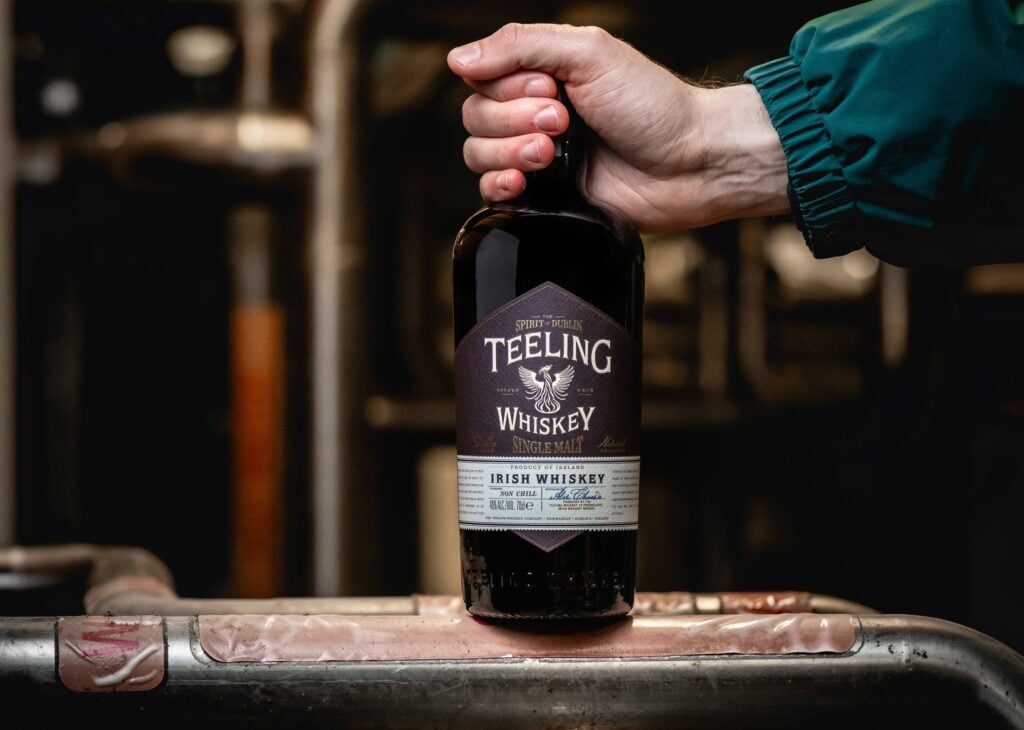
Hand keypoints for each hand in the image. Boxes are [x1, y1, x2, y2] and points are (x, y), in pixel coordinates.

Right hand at [447, 23, 789, 231]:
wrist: (691, 165)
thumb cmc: (653, 105)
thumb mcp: (590, 53)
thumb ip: (522, 46)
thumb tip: (457, 59)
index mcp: (543, 76)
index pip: (483, 77)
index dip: (506, 87)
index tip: (552, 90)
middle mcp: (533, 115)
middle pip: (475, 116)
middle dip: (513, 120)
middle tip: (563, 122)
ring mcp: (537, 159)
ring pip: (478, 154)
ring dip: (508, 152)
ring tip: (552, 154)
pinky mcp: (543, 200)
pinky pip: (491, 195)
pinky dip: (498, 186)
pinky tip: (521, 184)